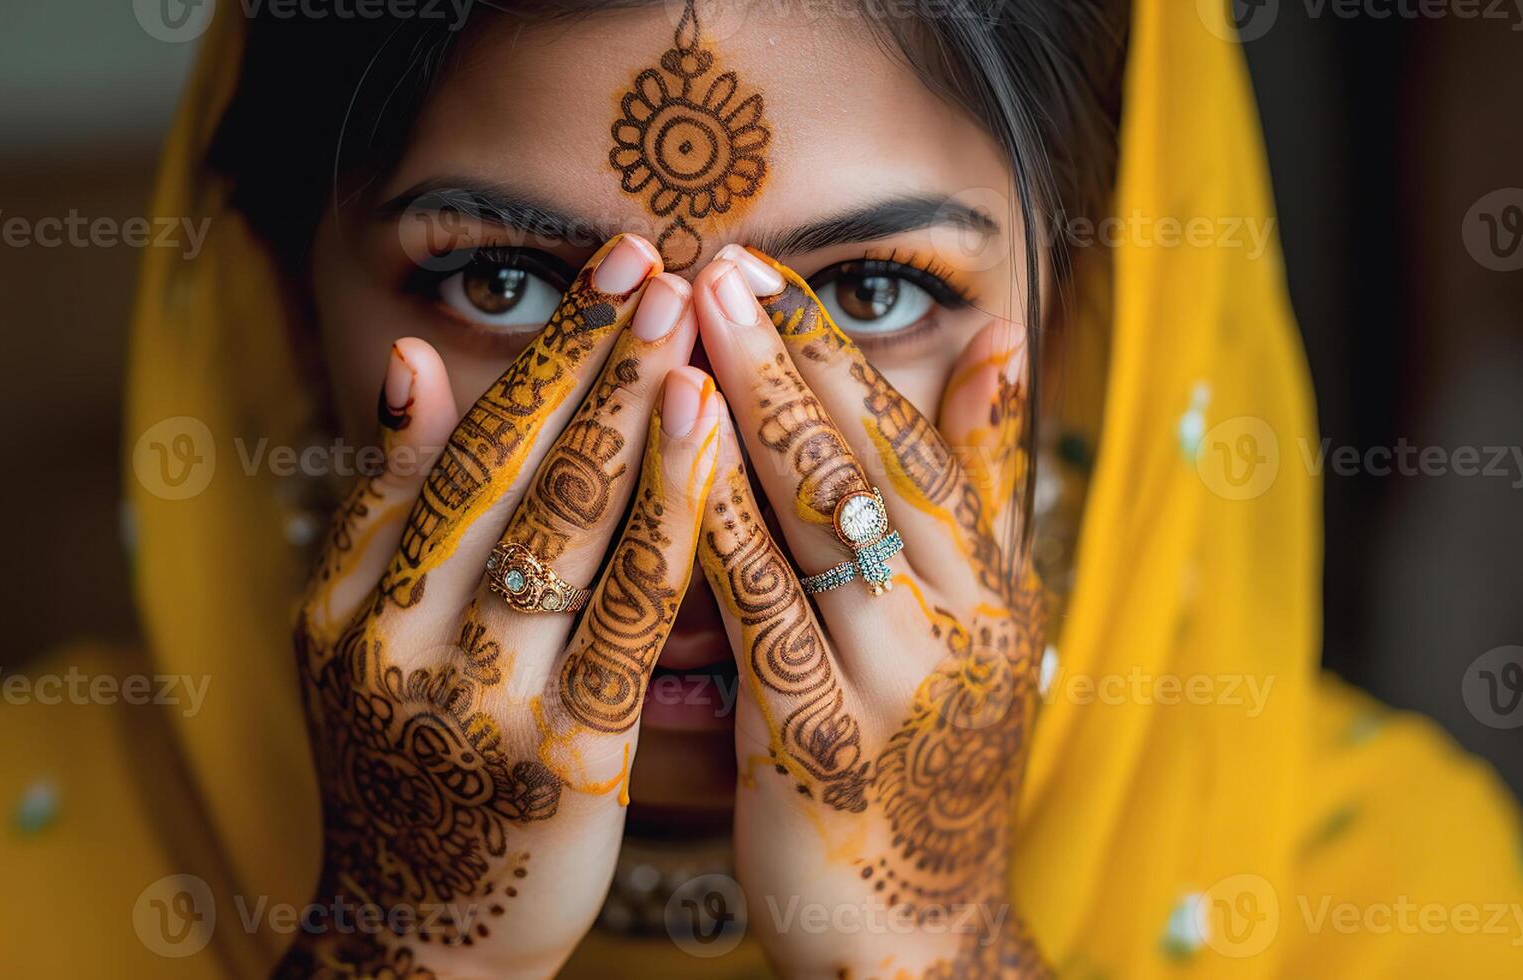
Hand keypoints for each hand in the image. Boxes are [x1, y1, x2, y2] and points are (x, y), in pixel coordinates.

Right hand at [280, 234, 722, 977]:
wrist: (419, 931)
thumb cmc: (410, 768)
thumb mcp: (361, 634)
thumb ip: (389, 504)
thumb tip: (407, 363)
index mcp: (352, 596)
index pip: (460, 444)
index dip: (544, 350)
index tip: (613, 266)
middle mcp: (396, 634)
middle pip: (509, 466)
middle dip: (593, 355)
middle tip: (661, 259)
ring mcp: (474, 696)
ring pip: (561, 528)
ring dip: (627, 413)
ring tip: (688, 324)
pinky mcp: (556, 758)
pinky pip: (623, 621)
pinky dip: (667, 526)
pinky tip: (712, 452)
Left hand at [691, 246, 1047, 977]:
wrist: (917, 934)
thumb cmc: (925, 761)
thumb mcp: (978, 618)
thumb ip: (976, 487)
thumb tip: (999, 348)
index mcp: (988, 580)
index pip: (910, 434)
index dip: (834, 346)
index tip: (763, 268)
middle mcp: (957, 617)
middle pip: (870, 457)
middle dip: (789, 352)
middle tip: (717, 263)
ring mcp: (895, 679)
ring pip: (824, 519)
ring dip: (753, 411)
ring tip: (690, 325)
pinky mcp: (823, 743)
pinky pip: (766, 614)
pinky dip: (722, 527)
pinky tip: (672, 461)